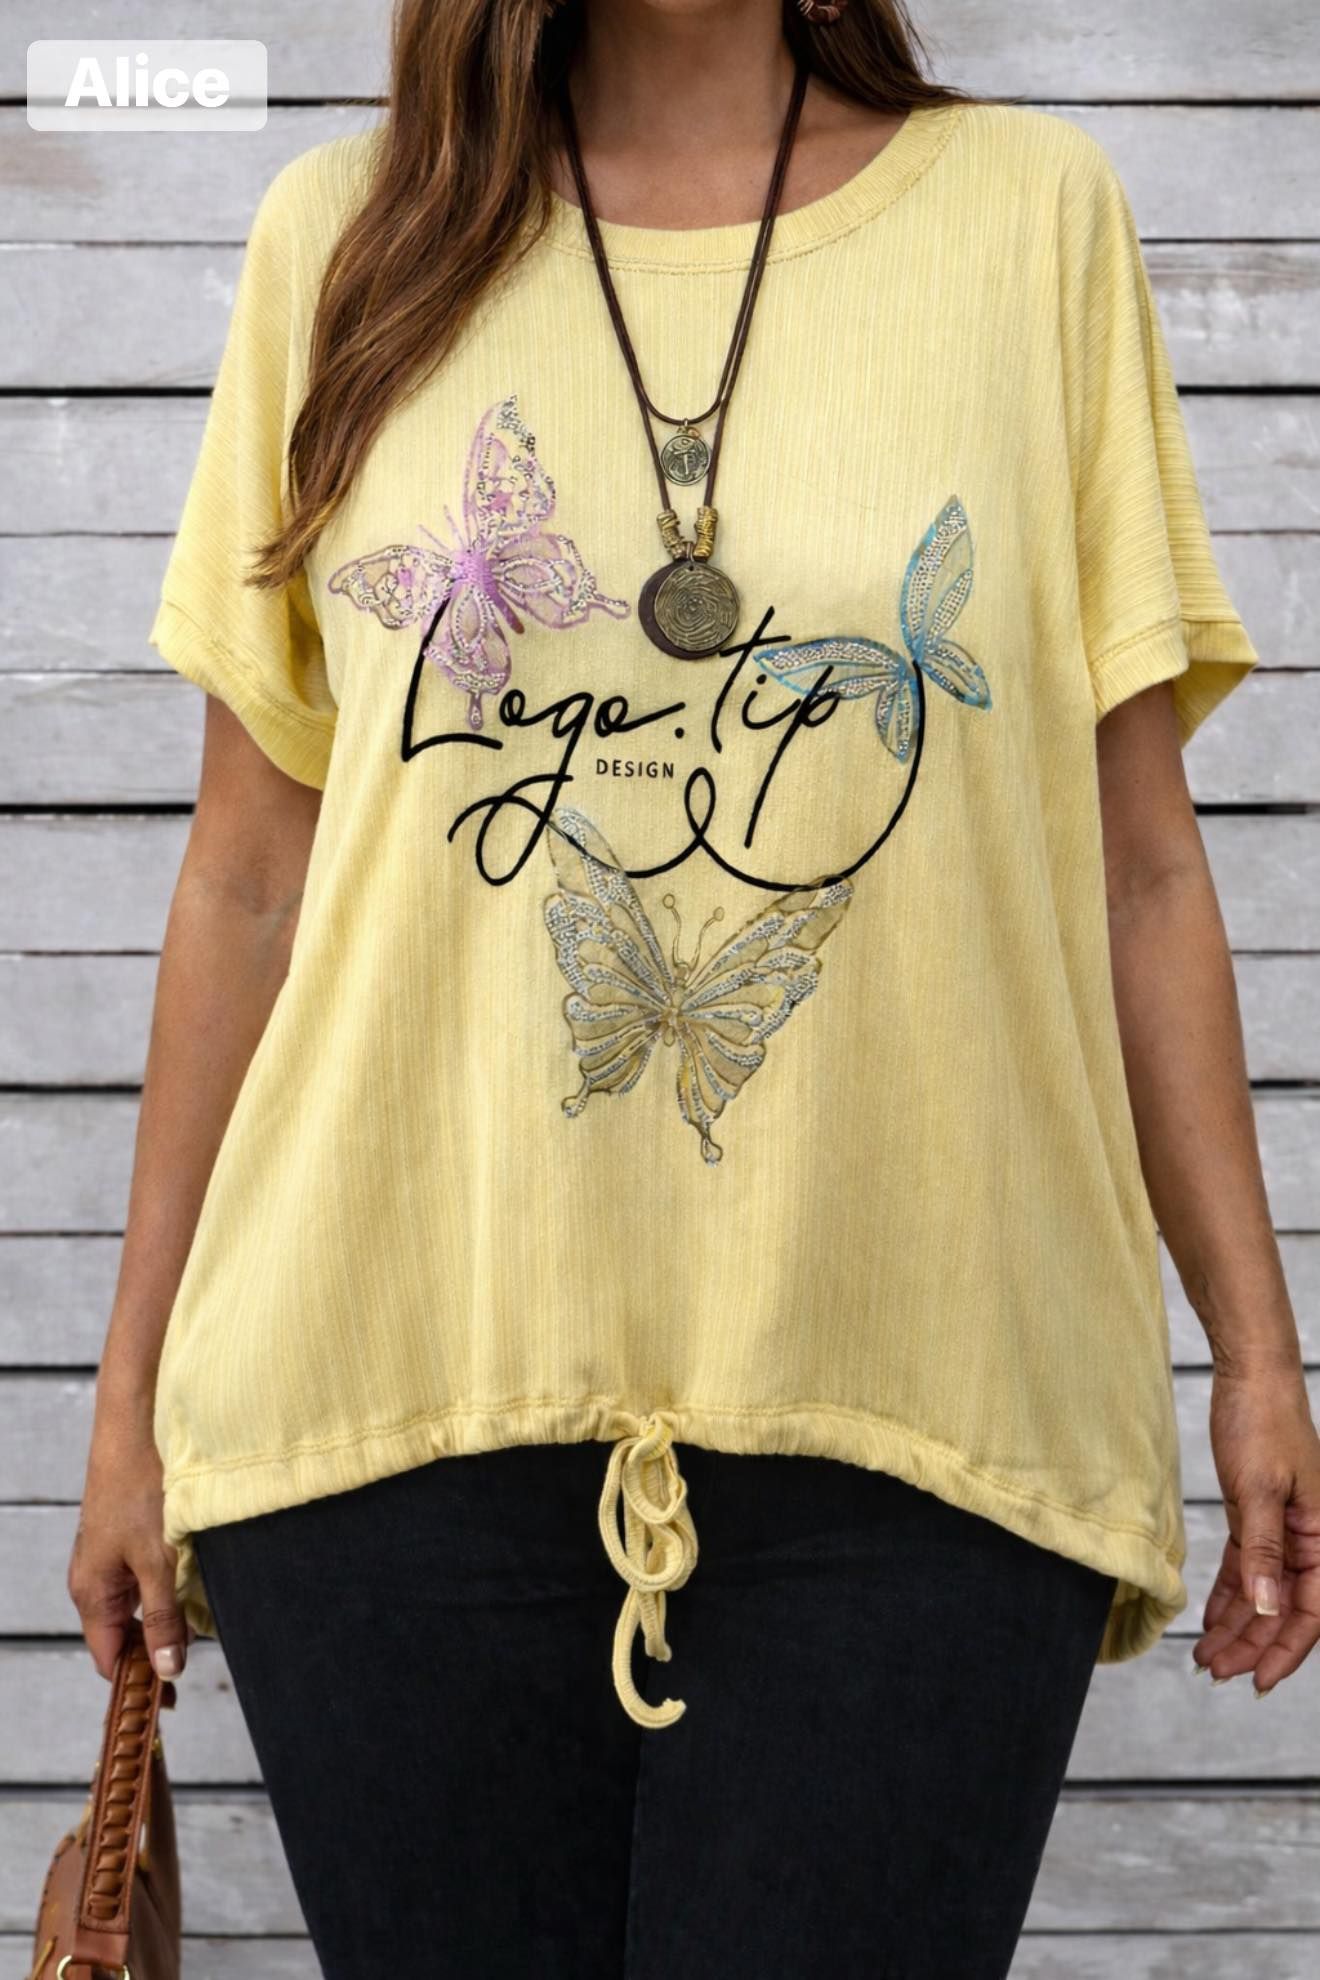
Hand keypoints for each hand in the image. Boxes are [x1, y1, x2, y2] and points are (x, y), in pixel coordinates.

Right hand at [69, 1376, 193, 1681]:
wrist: (135, 1425)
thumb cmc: (138, 1487)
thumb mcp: (157, 1560)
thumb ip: (163, 1617)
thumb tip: (166, 1669)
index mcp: (92, 1593)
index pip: (111, 1658)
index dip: (138, 1683)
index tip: (171, 1703)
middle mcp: (95, 1579)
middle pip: (124, 1634)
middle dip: (155, 1653)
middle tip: (193, 1671)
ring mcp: (110, 1557)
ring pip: (138, 1605)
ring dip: (165, 1619)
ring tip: (199, 1632)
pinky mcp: (128, 1536)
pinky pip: (145, 1578)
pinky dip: (167, 1590)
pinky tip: (193, 1589)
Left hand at [1195, 1364, 1319, 1693]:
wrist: (1252, 1376)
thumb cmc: (1263, 1422)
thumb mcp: (1258, 1490)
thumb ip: (1262, 1551)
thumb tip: (1265, 1608)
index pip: (1310, 1612)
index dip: (1283, 1651)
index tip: (1256, 1681)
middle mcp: (1311, 1541)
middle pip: (1284, 1609)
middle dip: (1252, 1646)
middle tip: (1214, 1671)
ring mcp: (1285, 1531)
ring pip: (1263, 1594)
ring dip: (1238, 1627)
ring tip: (1206, 1656)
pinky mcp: (1259, 1517)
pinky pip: (1248, 1568)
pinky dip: (1231, 1595)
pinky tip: (1212, 1621)